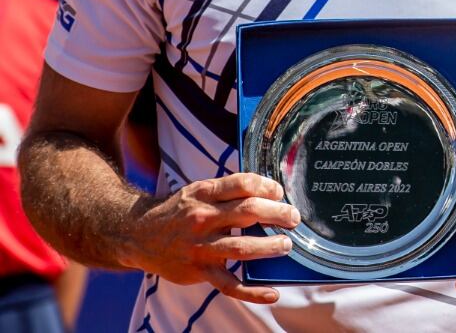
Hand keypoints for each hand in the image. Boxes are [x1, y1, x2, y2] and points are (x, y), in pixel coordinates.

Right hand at [123, 173, 299, 303]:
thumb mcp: (198, 191)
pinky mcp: (198, 271)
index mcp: (204, 194)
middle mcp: (202, 218)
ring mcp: (200, 247)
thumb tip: (271, 192)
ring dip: (269, 247)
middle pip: (248, 212)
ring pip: (242, 248)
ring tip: (286, 245)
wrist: (138, 236)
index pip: (243, 184)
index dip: (267, 186)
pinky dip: (252, 292)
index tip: (280, 192)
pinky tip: (272, 293)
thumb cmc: (179, 211)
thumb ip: (229, 190)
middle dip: (277, 214)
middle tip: (293, 217)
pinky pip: (229, 285)